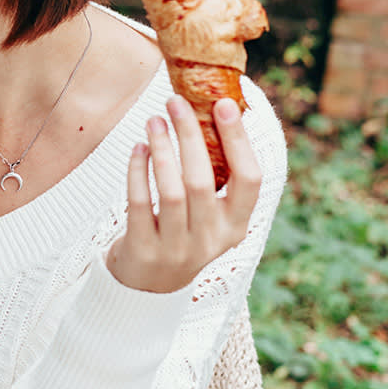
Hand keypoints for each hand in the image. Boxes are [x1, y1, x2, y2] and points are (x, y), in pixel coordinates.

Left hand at [107, 95, 261, 293]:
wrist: (147, 287)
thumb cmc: (180, 233)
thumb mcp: (208, 215)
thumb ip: (216, 178)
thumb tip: (215, 112)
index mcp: (236, 226)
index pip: (250, 179)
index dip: (239, 141)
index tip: (224, 104)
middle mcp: (210, 239)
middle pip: (204, 179)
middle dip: (190, 135)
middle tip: (176, 101)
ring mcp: (176, 247)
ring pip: (171, 190)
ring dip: (162, 149)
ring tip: (154, 120)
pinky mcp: (143, 248)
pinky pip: (138, 201)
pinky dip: (137, 170)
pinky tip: (138, 148)